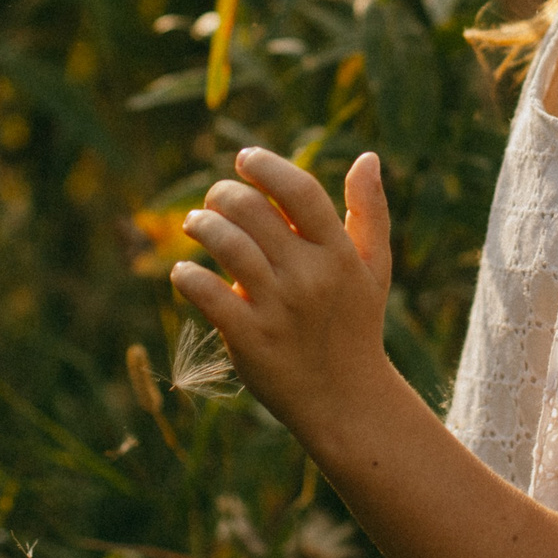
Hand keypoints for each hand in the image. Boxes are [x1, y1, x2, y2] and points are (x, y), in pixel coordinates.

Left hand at [172, 148, 396, 448]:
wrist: (345, 400)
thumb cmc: (356, 324)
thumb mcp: (374, 267)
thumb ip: (370, 210)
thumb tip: (367, 157)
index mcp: (338, 252)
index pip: (300, 191)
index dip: (267, 166)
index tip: (244, 159)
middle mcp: (309, 276)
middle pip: (252, 210)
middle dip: (223, 194)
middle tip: (215, 199)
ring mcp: (278, 308)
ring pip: (226, 244)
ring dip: (201, 225)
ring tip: (195, 224)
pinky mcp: (250, 339)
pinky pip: (206, 294)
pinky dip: (186, 276)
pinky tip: (183, 271)